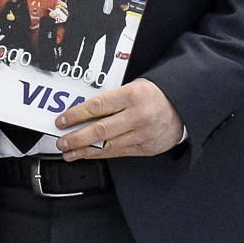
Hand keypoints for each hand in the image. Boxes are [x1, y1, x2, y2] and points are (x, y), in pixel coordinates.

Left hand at [53, 78, 182, 158]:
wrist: (182, 108)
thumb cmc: (153, 94)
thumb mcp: (133, 87)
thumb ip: (111, 98)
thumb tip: (82, 109)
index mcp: (131, 96)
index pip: (97, 106)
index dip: (76, 115)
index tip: (62, 120)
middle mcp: (136, 116)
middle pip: (100, 130)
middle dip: (76, 137)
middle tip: (61, 141)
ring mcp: (141, 134)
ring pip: (107, 146)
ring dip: (84, 151)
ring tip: (68, 153)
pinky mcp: (144, 148)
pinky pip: (117, 153)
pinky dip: (99, 155)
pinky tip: (86, 155)